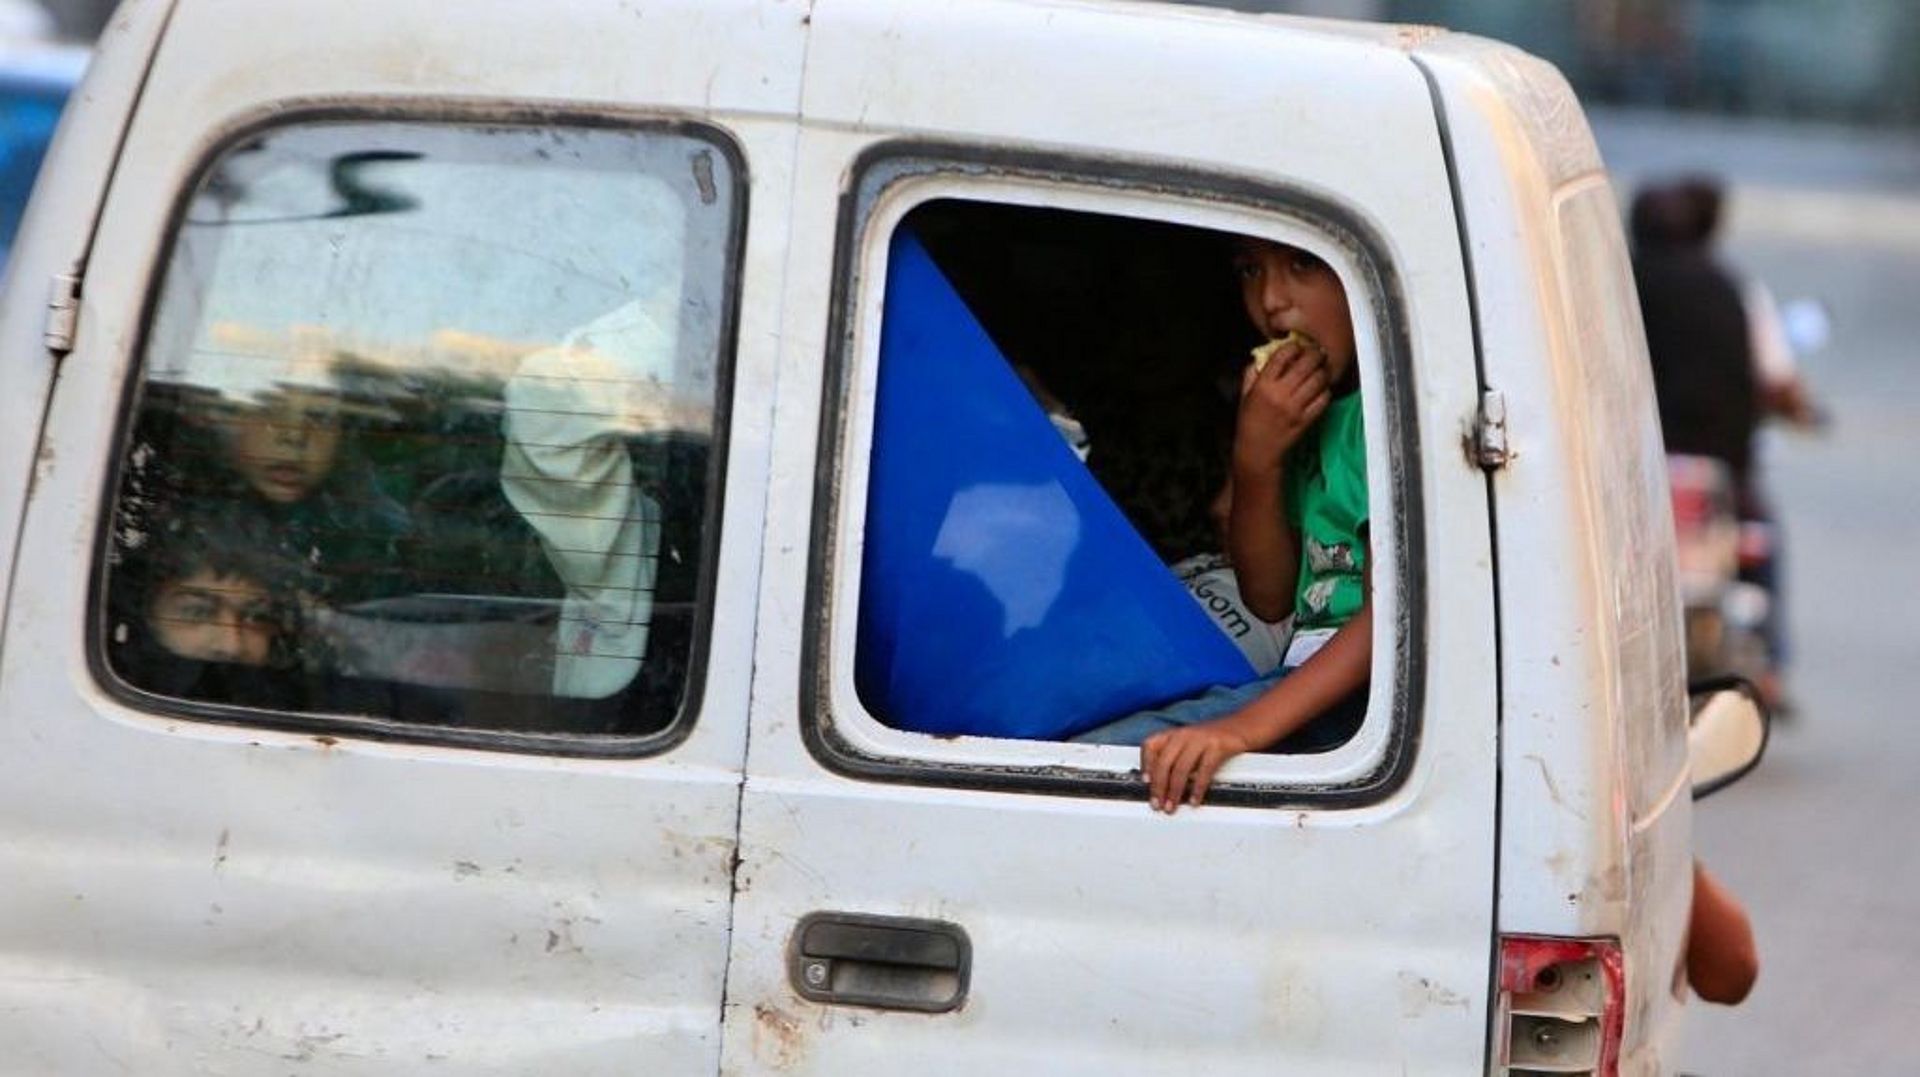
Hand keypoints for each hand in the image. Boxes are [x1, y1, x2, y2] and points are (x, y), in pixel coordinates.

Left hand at [1142, 721, 1253, 812]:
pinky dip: (1197, 789)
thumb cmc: (1213, 738)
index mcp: (1174, 733)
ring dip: (1174, 791)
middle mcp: (1184, 734)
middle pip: (1164, 762)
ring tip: (1172, 806)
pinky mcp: (1217, 746)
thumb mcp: (1189, 742)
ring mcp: (1201, 739)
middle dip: (1158, 786)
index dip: (1145, 764)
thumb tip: (1159, 782)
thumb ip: (1174, 757)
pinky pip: (1204, 771)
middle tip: (1157, 803)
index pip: (1150, 745)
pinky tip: (1194, 800)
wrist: (1242, 725)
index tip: (1144, 781)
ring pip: (1181, 768)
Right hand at [1234, 338, 1330, 470]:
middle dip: (1315, 354)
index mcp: (1263, 385)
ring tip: (1322, 369)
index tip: (1297, 346)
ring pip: (1318, 380)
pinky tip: (1322, 388)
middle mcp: (1280, 394)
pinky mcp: (1306, 420)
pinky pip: (1323, 399)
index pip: (1282, 356)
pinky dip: (1326, 390)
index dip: (1293, 346)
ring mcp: (1295, 408)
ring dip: (1323, 371)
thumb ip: (1252, 372)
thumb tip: (1264, 353)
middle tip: (1317, 353)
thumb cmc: (1249, 421)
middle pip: (1306, 364)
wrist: (1257, 451)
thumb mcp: (1244, 394)